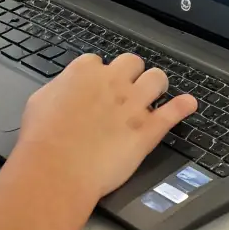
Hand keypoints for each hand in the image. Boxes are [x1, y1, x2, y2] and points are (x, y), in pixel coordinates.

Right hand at [14, 53, 195, 203]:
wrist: (57, 168)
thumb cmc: (42, 139)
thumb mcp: (39, 101)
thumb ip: (59, 88)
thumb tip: (66, 88)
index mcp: (84, 72)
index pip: (98, 61)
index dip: (100, 75)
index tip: (98, 86)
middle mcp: (112, 82)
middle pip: (132, 62)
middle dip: (131, 73)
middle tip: (128, 87)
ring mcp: (133, 105)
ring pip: (157, 78)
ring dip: (156, 84)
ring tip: (155, 93)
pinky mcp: (147, 130)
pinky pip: (174, 111)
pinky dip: (183, 106)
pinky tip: (189, 104)